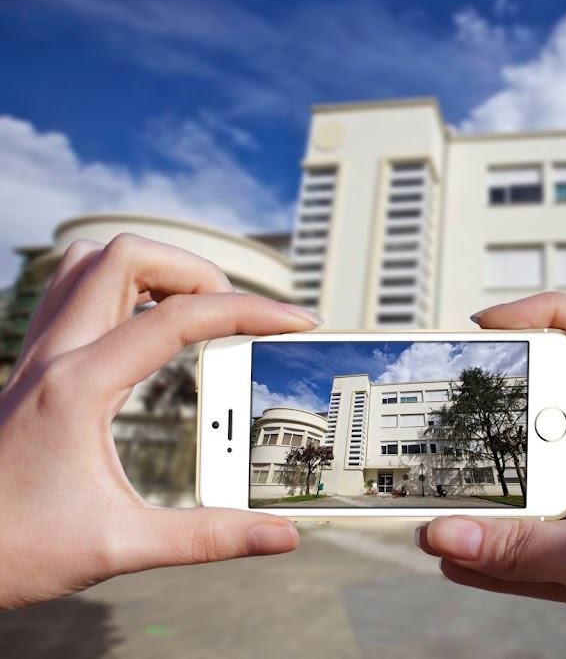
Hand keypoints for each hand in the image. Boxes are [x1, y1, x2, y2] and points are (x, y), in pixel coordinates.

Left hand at [0, 234, 320, 609]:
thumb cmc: (13, 550)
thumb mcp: (121, 546)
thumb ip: (209, 538)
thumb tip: (280, 535)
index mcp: (79, 386)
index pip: (179, 317)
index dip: (250, 312)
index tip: (294, 322)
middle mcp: (53, 356)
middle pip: (129, 257)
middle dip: (198, 271)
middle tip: (235, 316)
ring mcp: (36, 357)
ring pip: (92, 262)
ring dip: (152, 269)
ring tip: (195, 308)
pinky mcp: (32, 368)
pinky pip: (73, 292)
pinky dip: (119, 288)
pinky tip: (145, 326)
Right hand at [416, 293, 565, 657]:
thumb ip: (517, 545)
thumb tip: (446, 534)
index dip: (552, 315)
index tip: (496, 323)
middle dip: (515, 423)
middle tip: (465, 419)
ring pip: (560, 484)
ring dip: (510, 496)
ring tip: (454, 496)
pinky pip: (559, 539)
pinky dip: (516, 547)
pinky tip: (468, 554)